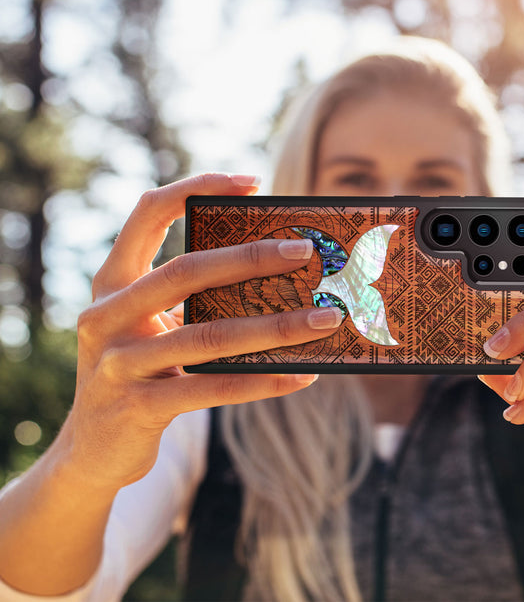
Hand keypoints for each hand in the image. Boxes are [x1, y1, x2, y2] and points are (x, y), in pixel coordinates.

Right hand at [62, 173, 341, 491]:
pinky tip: (302, 376)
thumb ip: (190, 299)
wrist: (91, 450)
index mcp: (112, 282)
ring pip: (209, 335)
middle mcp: (106, 315)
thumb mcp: (150, 326)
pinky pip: (213, 389)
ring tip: (325, 319)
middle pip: (185, 270)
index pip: (148, 213)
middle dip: (251, 257)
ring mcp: (118, 363)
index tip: (252, 182)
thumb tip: (275, 276)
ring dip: (276, 326)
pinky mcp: (138, 407)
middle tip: (305, 251)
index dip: (196, 188)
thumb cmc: (138, 372)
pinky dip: (263, 381)